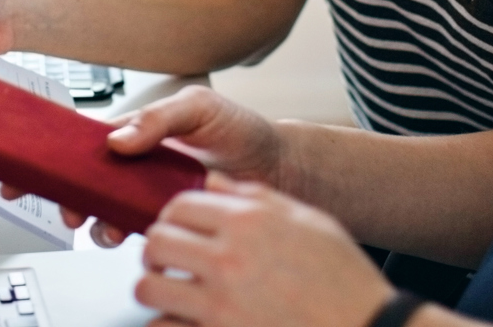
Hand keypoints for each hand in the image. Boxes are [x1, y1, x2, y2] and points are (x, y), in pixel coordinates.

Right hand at [23, 86, 286, 247]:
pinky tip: (128, 235)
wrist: (275, 167)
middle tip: (64, 207)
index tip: (20, 169)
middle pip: (83, 181)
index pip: (82, 141)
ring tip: (103, 225)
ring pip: (103, 212)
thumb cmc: (236, 128)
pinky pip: (132, 231)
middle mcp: (134, 165)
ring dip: (94, 221)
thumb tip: (118, 140)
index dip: (49, 154)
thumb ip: (158, 120)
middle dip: (63, 196)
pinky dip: (121, 236)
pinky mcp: (164, 220)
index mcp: (134, 131)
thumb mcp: (197, 108)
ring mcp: (146, 195)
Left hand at [137, 173, 392, 326]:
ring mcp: (221, 304)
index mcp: (248, 221)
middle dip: (156, 249)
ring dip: (154, 287)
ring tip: (168, 291)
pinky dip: (164, 324)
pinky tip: (180, 321)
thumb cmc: (344, 280)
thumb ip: (254, 195)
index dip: (172, 216)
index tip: (176, 228)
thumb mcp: (306, 220)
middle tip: (166, 259)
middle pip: (157, 241)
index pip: (179, 205)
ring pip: (148, 286)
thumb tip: (212, 180)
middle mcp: (229, 258)